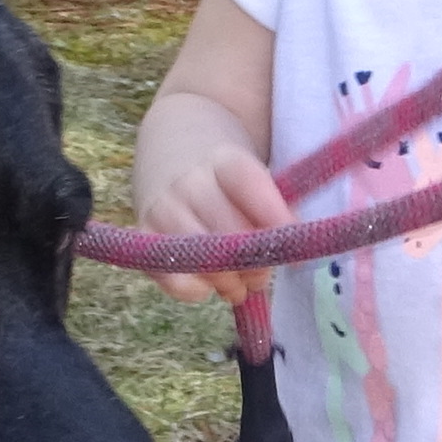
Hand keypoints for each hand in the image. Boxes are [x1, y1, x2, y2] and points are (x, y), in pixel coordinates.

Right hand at [136, 142, 291, 303]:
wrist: (173, 151)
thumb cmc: (225, 179)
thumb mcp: (253, 179)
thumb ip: (275, 210)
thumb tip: (297, 252)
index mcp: (226, 162)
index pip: (249, 186)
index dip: (274, 218)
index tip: (296, 252)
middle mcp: (190, 182)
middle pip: (228, 233)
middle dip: (253, 265)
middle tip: (262, 277)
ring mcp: (163, 207)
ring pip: (202, 259)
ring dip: (228, 283)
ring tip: (238, 287)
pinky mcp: (144, 235)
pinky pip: (172, 277)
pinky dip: (195, 290)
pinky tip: (206, 286)